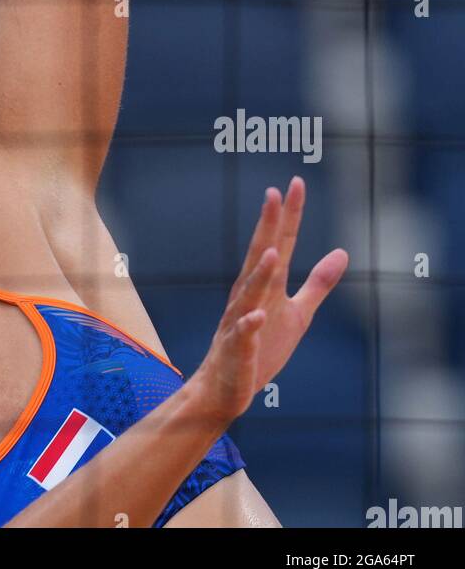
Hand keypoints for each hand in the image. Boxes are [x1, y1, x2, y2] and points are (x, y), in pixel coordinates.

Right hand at [192, 178, 347, 425]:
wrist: (226, 385)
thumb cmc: (261, 345)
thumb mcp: (298, 313)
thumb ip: (318, 283)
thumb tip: (343, 252)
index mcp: (267, 284)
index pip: (280, 242)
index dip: (289, 216)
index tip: (295, 183)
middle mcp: (251, 295)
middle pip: (260, 255)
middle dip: (267, 226)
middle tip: (273, 195)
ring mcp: (241, 319)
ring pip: (250, 292)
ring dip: (260, 272)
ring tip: (272, 251)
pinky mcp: (238, 347)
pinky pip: (243, 334)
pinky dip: (248, 324)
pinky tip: (255, 316)